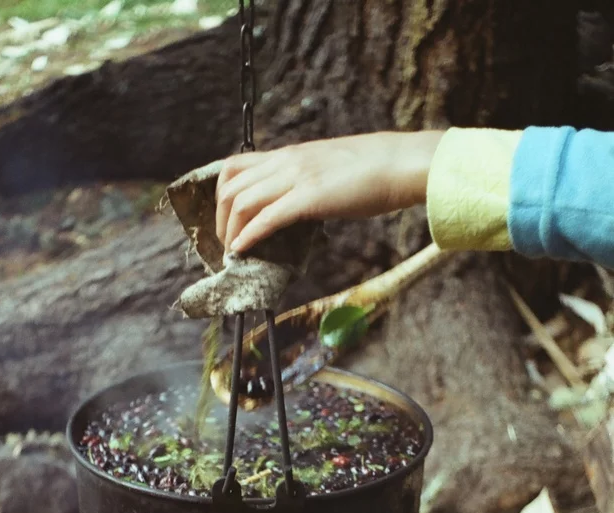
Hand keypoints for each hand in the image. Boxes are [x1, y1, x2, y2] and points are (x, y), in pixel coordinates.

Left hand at [215, 130, 444, 253]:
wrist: (400, 163)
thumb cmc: (372, 171)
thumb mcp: (327, 171)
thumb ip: (306, 184)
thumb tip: (296, 208)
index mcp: (289, 154)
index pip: (235, 166)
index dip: (221, 195)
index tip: (226, 220)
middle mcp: (286, 161)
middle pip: (230, 186)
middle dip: (220, 219)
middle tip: (226, 243)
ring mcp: (296, 176)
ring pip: (241, 201)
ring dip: (230, 231)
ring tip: (232, 252)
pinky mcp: (309, 197)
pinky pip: (266, 217)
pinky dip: (248, 236)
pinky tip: (242, 251)